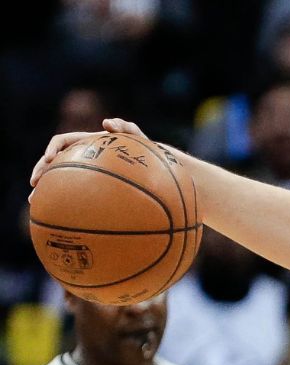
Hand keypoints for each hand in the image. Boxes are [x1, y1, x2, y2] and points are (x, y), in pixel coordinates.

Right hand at [29, 118, 149, 191]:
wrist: (153, 170)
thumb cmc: (146, 152)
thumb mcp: (137, 138)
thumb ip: (125, 127)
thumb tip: (106, 123)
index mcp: (87, 143)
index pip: (62, 141)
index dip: (52, 148)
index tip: (49, 158)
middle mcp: (81, 157)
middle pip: (53, 161)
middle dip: (41, 170)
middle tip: (34, 182)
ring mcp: (84, 172)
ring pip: (58, 179)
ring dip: (44, 188)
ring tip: (34, 200)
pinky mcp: (89, 187)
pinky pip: (72, 193)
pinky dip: (62, 202)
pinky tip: (57, 215)